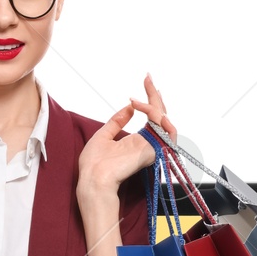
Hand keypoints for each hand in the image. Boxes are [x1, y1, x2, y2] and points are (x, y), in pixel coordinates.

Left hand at [77, 73, 177, 206]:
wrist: (93, 178)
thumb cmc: (94, 163)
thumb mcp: (104, 134)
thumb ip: (117, 121)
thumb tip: (129, 107)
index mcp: (137, 141)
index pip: (150, 117)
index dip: (150, 99)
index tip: (146, 80)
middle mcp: (148, 143)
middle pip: (160, 115)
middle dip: (154, 95)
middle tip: (147, 77)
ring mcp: (152, 147)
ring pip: (163, 119)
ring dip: (153, 104)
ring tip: (137, 100)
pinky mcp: (154, 149)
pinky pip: (164, 128)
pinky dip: (156, 115)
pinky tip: (143, 107)